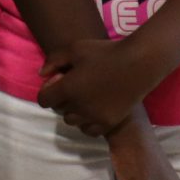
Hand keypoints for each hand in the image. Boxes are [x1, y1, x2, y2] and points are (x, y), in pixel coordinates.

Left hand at [38, 37, 152, 136]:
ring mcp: (95, 117)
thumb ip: (54, 60)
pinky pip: (90, 131)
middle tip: (74, 87)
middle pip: (59, 111)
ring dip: (74, 112)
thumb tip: (42, 74)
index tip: (58, 80)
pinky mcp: (110, 122)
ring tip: (85, 98)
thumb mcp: (74, 48)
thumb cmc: (105, 52)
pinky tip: (94, 110)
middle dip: (61, 100)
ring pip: (73, 122)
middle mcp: (79, 107)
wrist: (138, 64)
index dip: (47, 90)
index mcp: (67, 89)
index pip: (44, 100)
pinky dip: (87, 123)